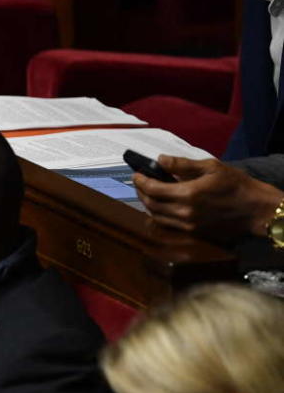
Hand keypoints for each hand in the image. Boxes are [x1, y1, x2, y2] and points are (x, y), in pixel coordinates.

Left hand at [133, 155, 283, 239]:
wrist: (255, 209)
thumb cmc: (236, 184)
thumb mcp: (211, 167)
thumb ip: (183, 165)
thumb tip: (160, 160)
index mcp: (188, 194)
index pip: (153, 189)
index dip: (141, 181)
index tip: (136, 174)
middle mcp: (184, 212)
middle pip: (150, 204)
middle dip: (140, 192)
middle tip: (139, 181)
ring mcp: (187, 225)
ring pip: (156, 216)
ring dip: (147, 204)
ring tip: (147, 192)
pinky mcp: (192, 232)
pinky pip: (167, 223)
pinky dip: (158, 213)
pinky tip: (160, 204)